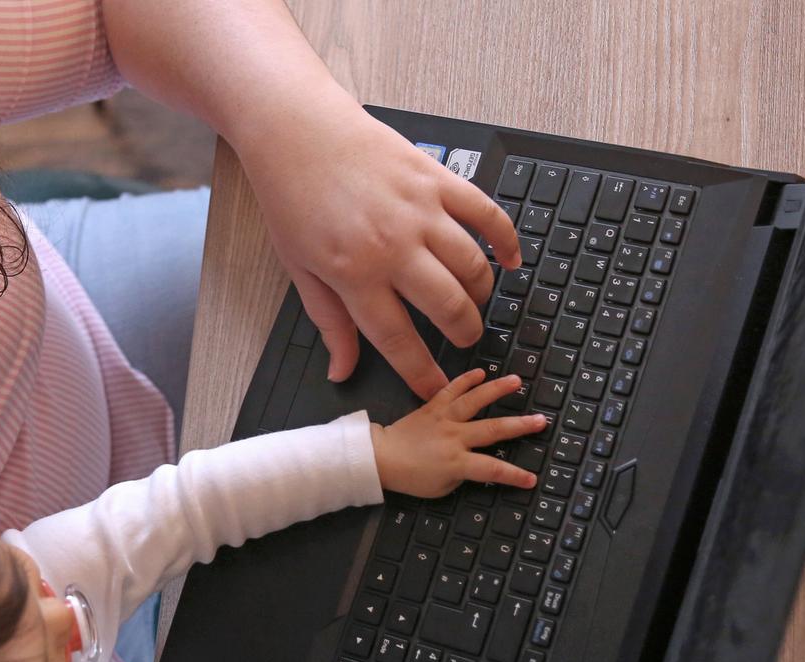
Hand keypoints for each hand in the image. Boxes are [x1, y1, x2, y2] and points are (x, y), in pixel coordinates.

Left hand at [238, 93, 520, 399]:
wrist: (297, 130)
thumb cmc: (292, 197)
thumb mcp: (300, 269)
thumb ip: (329, 322)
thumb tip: (341, 369)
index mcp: (355, 274)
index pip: (400, 340)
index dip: (423, 373)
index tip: (437, 389)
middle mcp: (393, 245)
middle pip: (449, 306)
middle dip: (464, 334)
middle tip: (465, 340)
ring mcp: (421, 210)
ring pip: (474, 266)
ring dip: (483, 293)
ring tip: (476, 304)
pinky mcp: (437, 179)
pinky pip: (487, 214)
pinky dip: (507, 240)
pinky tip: (511, 260)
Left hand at [370, 369, 546, 497]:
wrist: (382, 458)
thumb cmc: (411, 477)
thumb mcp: (442, 487)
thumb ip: (463, 474)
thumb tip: (477, 463)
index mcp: (457, 462)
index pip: (493, 469)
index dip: (514, 475)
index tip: (532, 479)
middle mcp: (454, 437)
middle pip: (492, 430)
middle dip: (519, 426)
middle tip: (540, 420)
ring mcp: (444, 419)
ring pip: (474, 401)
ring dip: (496, 390)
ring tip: (516, 381)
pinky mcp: (432, 407)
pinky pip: (450, 390)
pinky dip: (465, 380)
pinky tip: (481, 372)